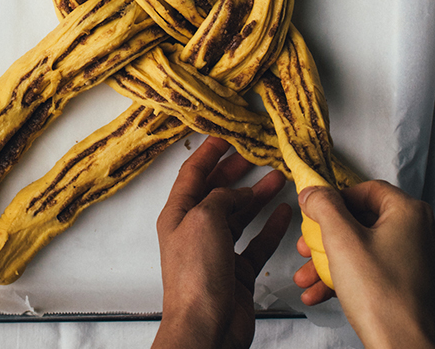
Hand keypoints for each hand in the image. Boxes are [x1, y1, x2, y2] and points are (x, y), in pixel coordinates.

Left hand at [151, 136, 291, 348]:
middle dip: (235, 171)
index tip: (224, 135)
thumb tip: (237, 191)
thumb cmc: (196, 276)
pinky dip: (270, 227)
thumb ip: (221, 198)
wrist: (206, 325)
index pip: (192, 174)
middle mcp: (195, 230)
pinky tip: (283, 213)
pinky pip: (255, 242)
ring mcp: (216, 251)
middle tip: (255, 154)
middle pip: (217, 192)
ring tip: (277, 177)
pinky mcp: (237, 271)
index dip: (208, 153)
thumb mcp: (204, 220)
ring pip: (239, 215)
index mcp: (177, 215)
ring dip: (257, 196)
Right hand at [295, 180, 434, 348]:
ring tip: (305, 276)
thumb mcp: (340, 239)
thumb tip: (313, 191)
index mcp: (408, 213)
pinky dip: (341, 277)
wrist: (400, 343)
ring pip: (358, 247)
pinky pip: (366, 268)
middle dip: (324, 237)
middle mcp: (415, 231)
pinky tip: (317, 291)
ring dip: (326, 261)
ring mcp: (409, 257)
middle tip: (306, 246)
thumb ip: (323, 206)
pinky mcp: (402, 280)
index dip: (335, 199)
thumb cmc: (381, 294)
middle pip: (358, 220)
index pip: (365, 189)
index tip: (313, 210)